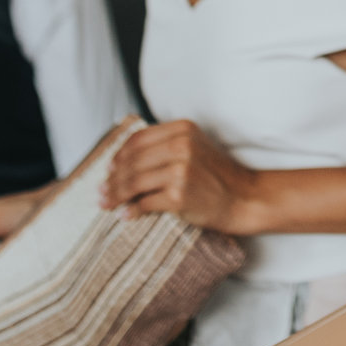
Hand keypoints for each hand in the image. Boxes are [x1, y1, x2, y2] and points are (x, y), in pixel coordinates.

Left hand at [103, 120, 259, 233]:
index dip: (119, 155)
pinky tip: (125, 215)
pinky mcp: (180, 195)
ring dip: (116, 195)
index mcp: (183, 129)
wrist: (244, 197)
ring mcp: (181, 170)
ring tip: (106, 204)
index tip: (109, 169)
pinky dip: (131, 210)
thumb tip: (122, 161)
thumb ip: (165, 146)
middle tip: (101, 192)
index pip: (138, 139)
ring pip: (134, 182)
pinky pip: (145, 203)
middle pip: (132, 161)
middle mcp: (182, 146)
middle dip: (112, 179)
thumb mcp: (194, 148)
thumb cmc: (217, 176)